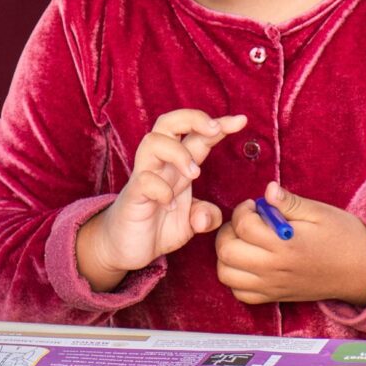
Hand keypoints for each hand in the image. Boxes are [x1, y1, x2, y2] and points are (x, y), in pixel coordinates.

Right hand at [77, 111, 242, 287]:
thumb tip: (206, 217)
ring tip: (194, 174)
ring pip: (153, 142)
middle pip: (168, 122)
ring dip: (178, 152)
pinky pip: (145, 180)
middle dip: (193, 118)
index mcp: (177, 167)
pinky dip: (161, 189)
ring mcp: (144, 177)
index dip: (219, 124)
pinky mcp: (133, 196)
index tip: (242, 120)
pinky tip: (170, 205)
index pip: (197, 136)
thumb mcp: (190, 224)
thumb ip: (207, 217)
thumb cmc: (156, 227)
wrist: (124, 248)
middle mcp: (160, 165)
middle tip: (214, 129)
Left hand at [212, 183, 365, 307]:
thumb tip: (268, 191)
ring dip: (227, 255)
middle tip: (246, 222)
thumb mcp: (319, 212)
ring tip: (244, 242)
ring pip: (226, 274)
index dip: (244, 210)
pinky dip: (236, 278)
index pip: (243, 226)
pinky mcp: (275, 296)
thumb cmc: (344, 237)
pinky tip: (249, 262)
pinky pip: (240, 293)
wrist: (364, 270)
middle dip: (229, 231)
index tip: (256, 206)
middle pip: (226, 252)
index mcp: (284, 244)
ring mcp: (272, 286)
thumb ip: (289, 202)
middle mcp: (274, 269)